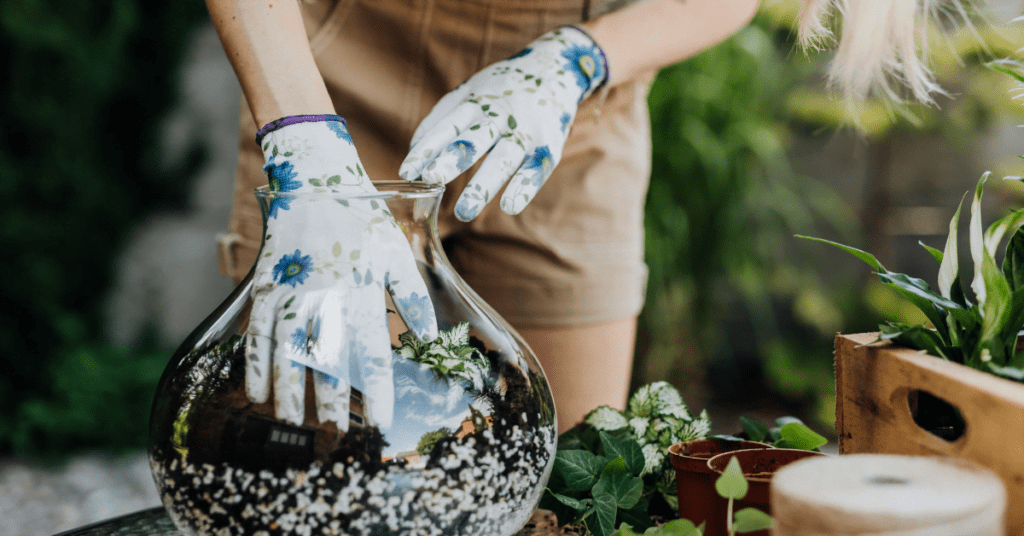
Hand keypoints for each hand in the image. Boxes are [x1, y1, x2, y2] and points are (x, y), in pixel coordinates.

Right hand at [245, 116, 437, 428]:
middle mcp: (324, 294)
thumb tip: (428, 335)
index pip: (370, 351)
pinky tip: (256, 392)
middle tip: (335, 432)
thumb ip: (412, 297)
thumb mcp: (396, 252)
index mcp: (361, 288)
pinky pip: (256, 331)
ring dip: (289, 391)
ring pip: (286, 351)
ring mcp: (289, 290)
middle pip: (325, 358)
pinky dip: (254, 363)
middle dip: (329, 400)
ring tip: (294, 423)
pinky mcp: (264, 285)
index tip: (378, 421)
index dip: (374, 390)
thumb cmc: (362, 219)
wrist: (314, 178)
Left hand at [399, 26, 607, 220]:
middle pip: (474, 140)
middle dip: (453, 159)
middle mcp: (500, 115)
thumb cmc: (504, 87)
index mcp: (476, 101)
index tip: (407, 173)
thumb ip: (441, 118)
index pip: (447, 126)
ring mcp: (526, 132)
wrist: (558, 67)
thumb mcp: (471, 90)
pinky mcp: (548, 147)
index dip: (426, 149)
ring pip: (503, 159)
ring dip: (483, 186)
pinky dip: (523, 188)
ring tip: (463, 212)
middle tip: (432, 179)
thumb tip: (413, 152)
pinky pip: (535, 170)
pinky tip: (509, 207)